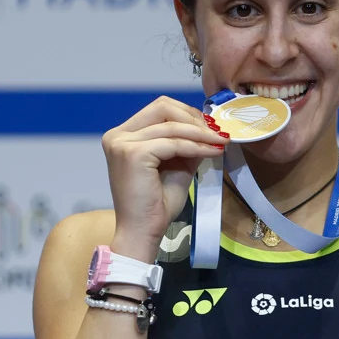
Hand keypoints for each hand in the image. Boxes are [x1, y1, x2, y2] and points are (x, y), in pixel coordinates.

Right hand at [102, 96, 227, 258]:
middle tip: (218, 132)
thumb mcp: (176, 165)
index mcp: (123, 136)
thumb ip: (187, 143)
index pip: (159, 110)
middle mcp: (117, 135)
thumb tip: (210, 127)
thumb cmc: (157, 205)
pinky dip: (196, 146)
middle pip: (163, 107)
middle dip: (194, 118)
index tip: (212, 127)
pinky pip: (174, 143)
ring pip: (171, 125)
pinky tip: (213, 152)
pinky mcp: (133, 154)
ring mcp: (122, 143)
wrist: (143, 231)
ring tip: (221, 142)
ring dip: (201, 133)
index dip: (188, 114)